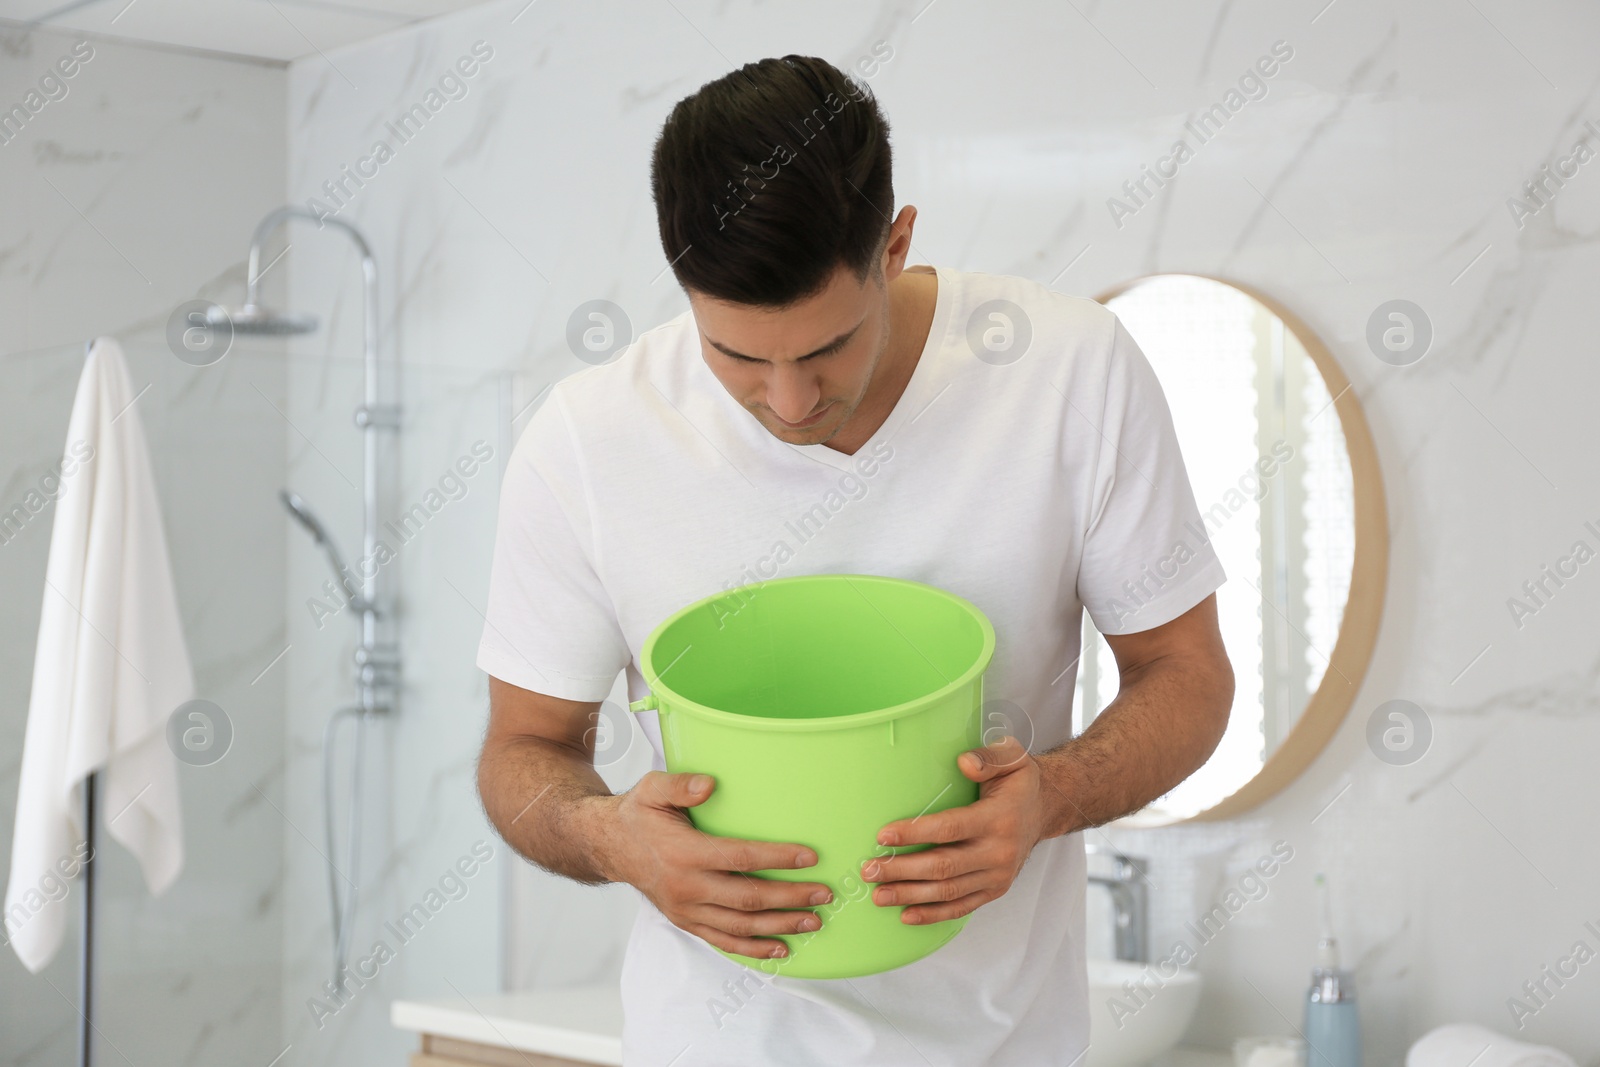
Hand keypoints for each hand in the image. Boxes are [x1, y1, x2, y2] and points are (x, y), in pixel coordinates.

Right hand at [601, 770, 832, 960]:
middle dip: (790, 898)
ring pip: (740, 925)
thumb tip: (709, 784)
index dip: (776, 858)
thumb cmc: (638, 815)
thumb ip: (680, 784)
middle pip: (748, 898)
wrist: (608, 847)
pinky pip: (722, 941)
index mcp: (684, 852)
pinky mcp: (686, 921)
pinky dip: (753, 949)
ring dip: (780, 926)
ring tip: (813, 921)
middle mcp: (687, 887)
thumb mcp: (652, 790)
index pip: (740, 858)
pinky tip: (780, 948)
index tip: (809, 857)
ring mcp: (686, 909)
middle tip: (824, 893)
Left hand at [860, 735, 1048, 924]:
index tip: (883, 836)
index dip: (915, 833)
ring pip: (948, 891)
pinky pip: (961, 907)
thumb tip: (964, 763)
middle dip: (903, 871)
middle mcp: (999, 851)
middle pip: (943, 866)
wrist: (1046, 810)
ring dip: (910, 895)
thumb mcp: (1011, 757)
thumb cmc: (1020, 783)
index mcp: (998, 818)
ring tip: (879, 895)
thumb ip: (988, 757)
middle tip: (870, 870)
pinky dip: (933, 914)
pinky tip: (906, 914)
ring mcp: (998, 875)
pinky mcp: (995, 890)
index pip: (950, 828)